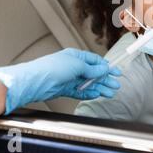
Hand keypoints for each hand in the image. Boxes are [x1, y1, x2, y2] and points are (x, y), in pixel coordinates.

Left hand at [0, 48, 120, 113]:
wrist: (36, 81)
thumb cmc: (53, 68)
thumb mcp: (77, 65)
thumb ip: (92, 69)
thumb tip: (104, 69)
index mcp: (76, 56)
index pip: (95, 61)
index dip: (106, 67)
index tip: (116, 72)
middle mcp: (73, 67)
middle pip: (93, 73)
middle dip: (105, 79)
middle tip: (116, 85)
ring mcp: (69, 78)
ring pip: (88, 84)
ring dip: (99, 88)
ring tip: (109, 93)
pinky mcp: (65, 89)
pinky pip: (80, 92)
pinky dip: (89, 94)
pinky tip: (96, 95)